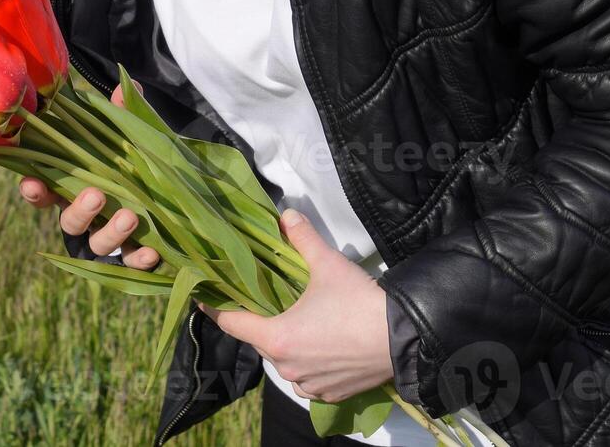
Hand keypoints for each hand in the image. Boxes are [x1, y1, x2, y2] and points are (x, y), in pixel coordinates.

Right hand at [16, 79, 160, 271]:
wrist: (167, 190)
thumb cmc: (131, 159)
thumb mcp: (126, 134)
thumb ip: (121, 114)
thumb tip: (126, 87)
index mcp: (75, 186)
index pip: (45, 192)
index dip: (35, 191)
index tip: (33, 182)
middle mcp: (86, 215)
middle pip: (70, 222)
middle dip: (80, 210)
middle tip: (96, 195)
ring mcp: (108, 237)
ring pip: (98, 245)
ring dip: (111, 233)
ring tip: (130, 217)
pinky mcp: (133, 254)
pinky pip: (131, 263)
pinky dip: (139, 259)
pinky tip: (152, 253)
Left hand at [197, 208, 392, 402]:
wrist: (404, 338)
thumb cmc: (359, 302)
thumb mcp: (327, 264)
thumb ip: (302, 238)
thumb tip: (286, 215)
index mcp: (277, 338)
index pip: (232, 324)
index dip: (216, 308)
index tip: (205, 297)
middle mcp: (287, 367)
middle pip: (260, 341)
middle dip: (260, 322)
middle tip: (264, 301)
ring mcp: (308, 384)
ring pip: (283, 361)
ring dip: (286, 344)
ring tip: (297, 322)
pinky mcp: (329, 394)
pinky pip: (306, 378)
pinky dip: (307, 363)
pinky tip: (319, 346)